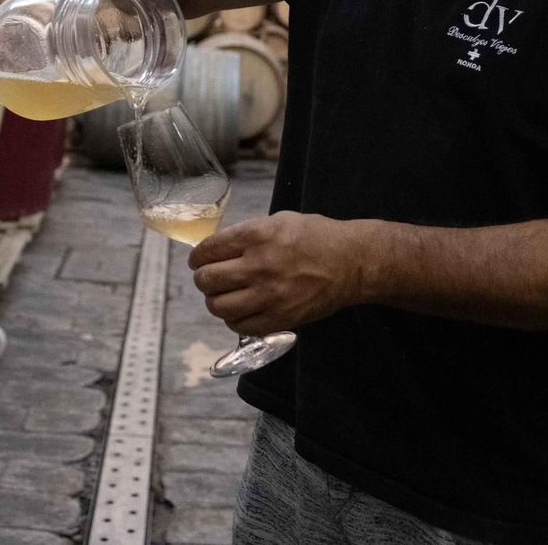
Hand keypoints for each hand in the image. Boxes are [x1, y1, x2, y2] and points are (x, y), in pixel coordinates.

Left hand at [189, 212, 361, 335]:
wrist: (350, 263)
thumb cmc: (315, 237)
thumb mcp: (278, 221)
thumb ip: (246, 235)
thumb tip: (218, 249)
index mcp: (256, 236)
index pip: (208, 250)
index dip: (197, 256)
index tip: (198, 260)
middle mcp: (258, 266)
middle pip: (207, 280)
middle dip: (203, 278)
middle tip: (209, 278)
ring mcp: (268, 295)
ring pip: (218, 307)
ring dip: (215, 301)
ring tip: (223, 295)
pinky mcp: (279, 318)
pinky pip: (240, 327)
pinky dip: (233, 320)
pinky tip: (240, 311)